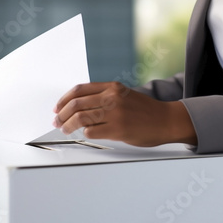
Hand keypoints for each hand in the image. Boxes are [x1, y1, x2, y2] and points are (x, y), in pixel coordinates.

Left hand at [53, 82, 197, 146]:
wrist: (166, 120)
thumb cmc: (145, 111)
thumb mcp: (125, 95)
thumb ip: (105, 96)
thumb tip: (79, 106)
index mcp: (113, 87)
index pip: (80, 90)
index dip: (64, 99)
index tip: (57, 108)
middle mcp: (112, 97)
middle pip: (76, 104)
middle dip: (61, 114)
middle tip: (57, 121)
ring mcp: (115, 113)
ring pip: (80, 118)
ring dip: (68, 125)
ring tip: (64, 129)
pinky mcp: (118, 129)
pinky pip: (92, 132)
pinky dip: (84, 133)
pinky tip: (85, 134)